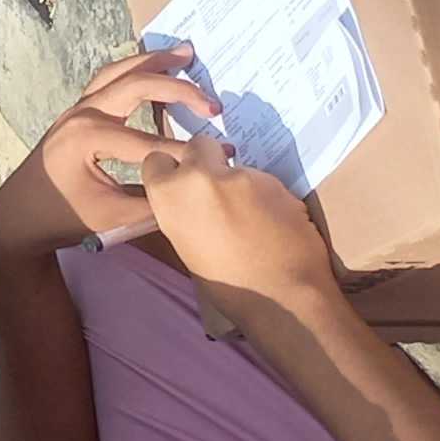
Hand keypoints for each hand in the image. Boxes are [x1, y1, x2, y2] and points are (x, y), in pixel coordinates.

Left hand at [0, 46, 218, 251]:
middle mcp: (80, 115)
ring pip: (118, 73)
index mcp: (87, 138)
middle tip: (212, 103)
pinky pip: (108, 81)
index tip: (226, 155)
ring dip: (152, 62)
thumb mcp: (113, 217)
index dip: (188, 152)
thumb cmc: (63, 217)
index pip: (150, 143)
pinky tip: (156, 68)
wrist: (18, 215)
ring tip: (186, 53)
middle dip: (177, 89)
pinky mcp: (77, 112)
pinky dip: (134, 71)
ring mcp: (75, 109)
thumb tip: (196, 186)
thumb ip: (155, 201)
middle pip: (135, 85)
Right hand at [138, 135, 340, 315]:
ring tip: (254, 218)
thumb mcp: (185, 245)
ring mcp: (242, 175)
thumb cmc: (226, 284)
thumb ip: (184, 211)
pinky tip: (275, 223)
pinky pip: (265, 182)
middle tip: (219, 189)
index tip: (181, 183)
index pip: (157, 160)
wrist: (282, 295)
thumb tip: (194, 203)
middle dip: (208, 160)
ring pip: (237, 167)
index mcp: (170, 194)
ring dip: (242, 184)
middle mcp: (201, 175)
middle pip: (199, 145)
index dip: (171, 171)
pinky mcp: (277, 181)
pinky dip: (267, 196)